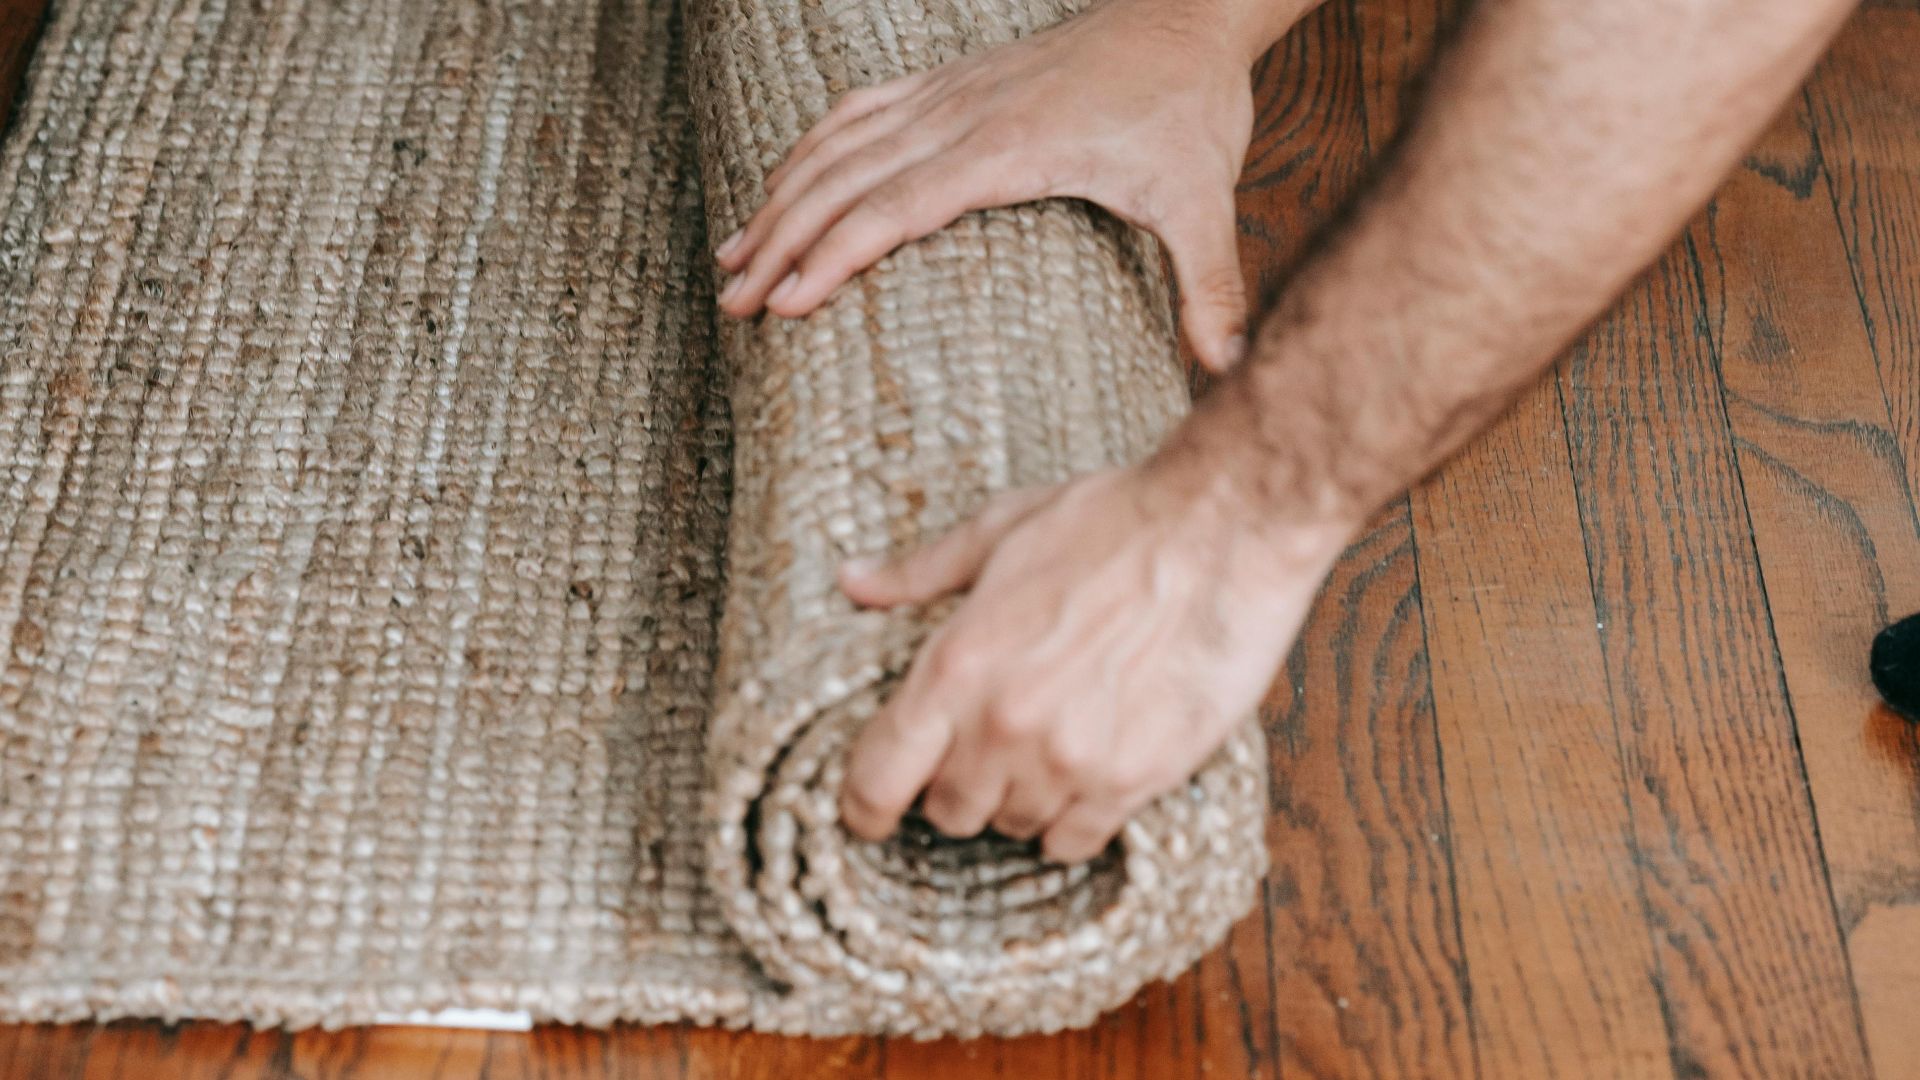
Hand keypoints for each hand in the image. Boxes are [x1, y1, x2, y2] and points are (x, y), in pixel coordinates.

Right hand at [714, 0, 1279, 371]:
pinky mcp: (951, 81)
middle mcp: (963, 115)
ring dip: (778, 198)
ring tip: (729, 258)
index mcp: (1008, 149)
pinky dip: (811, 148)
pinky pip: (860, 110)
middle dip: (780, 241)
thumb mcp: (1205, 202)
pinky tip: (782, 182)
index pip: (895, 207)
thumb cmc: (1188, 109)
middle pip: (845, 180)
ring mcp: (950, 92)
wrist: (1184, 17)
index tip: (784, 304)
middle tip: (731, 304)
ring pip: (839, 143)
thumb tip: (1230, 369)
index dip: (833, 255)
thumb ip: (1211, 286)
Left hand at [835, 444, 1348, 862]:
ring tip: (1046, 745)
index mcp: (956, 665)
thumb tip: (851, 580)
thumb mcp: (1000, 531)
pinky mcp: (1134, 779)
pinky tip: (1084, 775)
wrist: (1224, 529)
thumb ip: (920, 572)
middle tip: (984, 745)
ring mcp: (1070, 761)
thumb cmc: (1113, 520)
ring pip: (1013, 827)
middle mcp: (1003, 726)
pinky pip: (1074, 842)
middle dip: (954, 786)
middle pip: (946, 812)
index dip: (862, 805)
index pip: (876, 778)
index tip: (870, 808)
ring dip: (1017, 799)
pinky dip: (1071, 820)